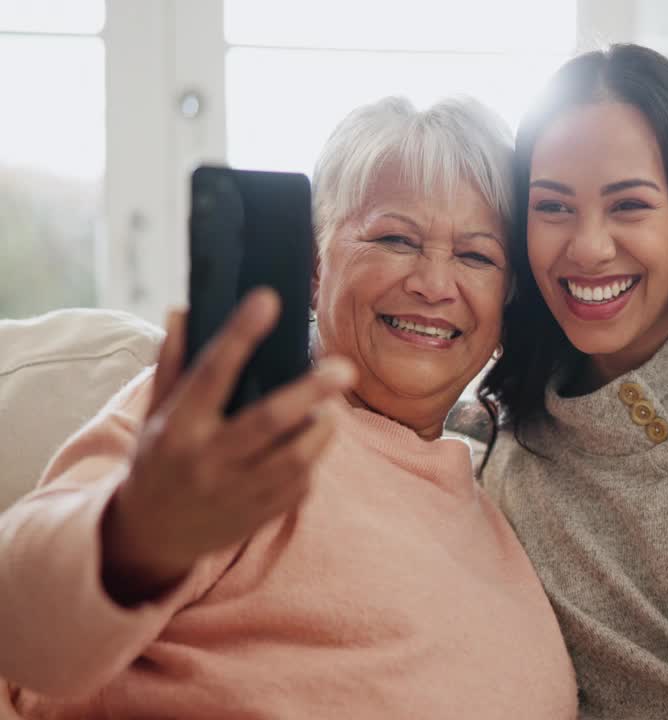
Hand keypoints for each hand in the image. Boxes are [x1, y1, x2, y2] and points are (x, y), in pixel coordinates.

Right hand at [101, 289, 354, 604]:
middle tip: (345, 368)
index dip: (241, 334)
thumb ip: (172, 363)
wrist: (153, 534)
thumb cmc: (159, 459)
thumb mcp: (155, 413)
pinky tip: (311, 441)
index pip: (211, 373)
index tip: (269, 299)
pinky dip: (313, 457)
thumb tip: (183, 309)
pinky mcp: (262, 514)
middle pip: (269, 420)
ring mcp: (237, 492)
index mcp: (177, 427)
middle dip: (312, 392)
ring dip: (323, 426)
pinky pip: (301, 482)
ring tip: (331, 406)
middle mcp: (208, 460)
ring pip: (297, 456)